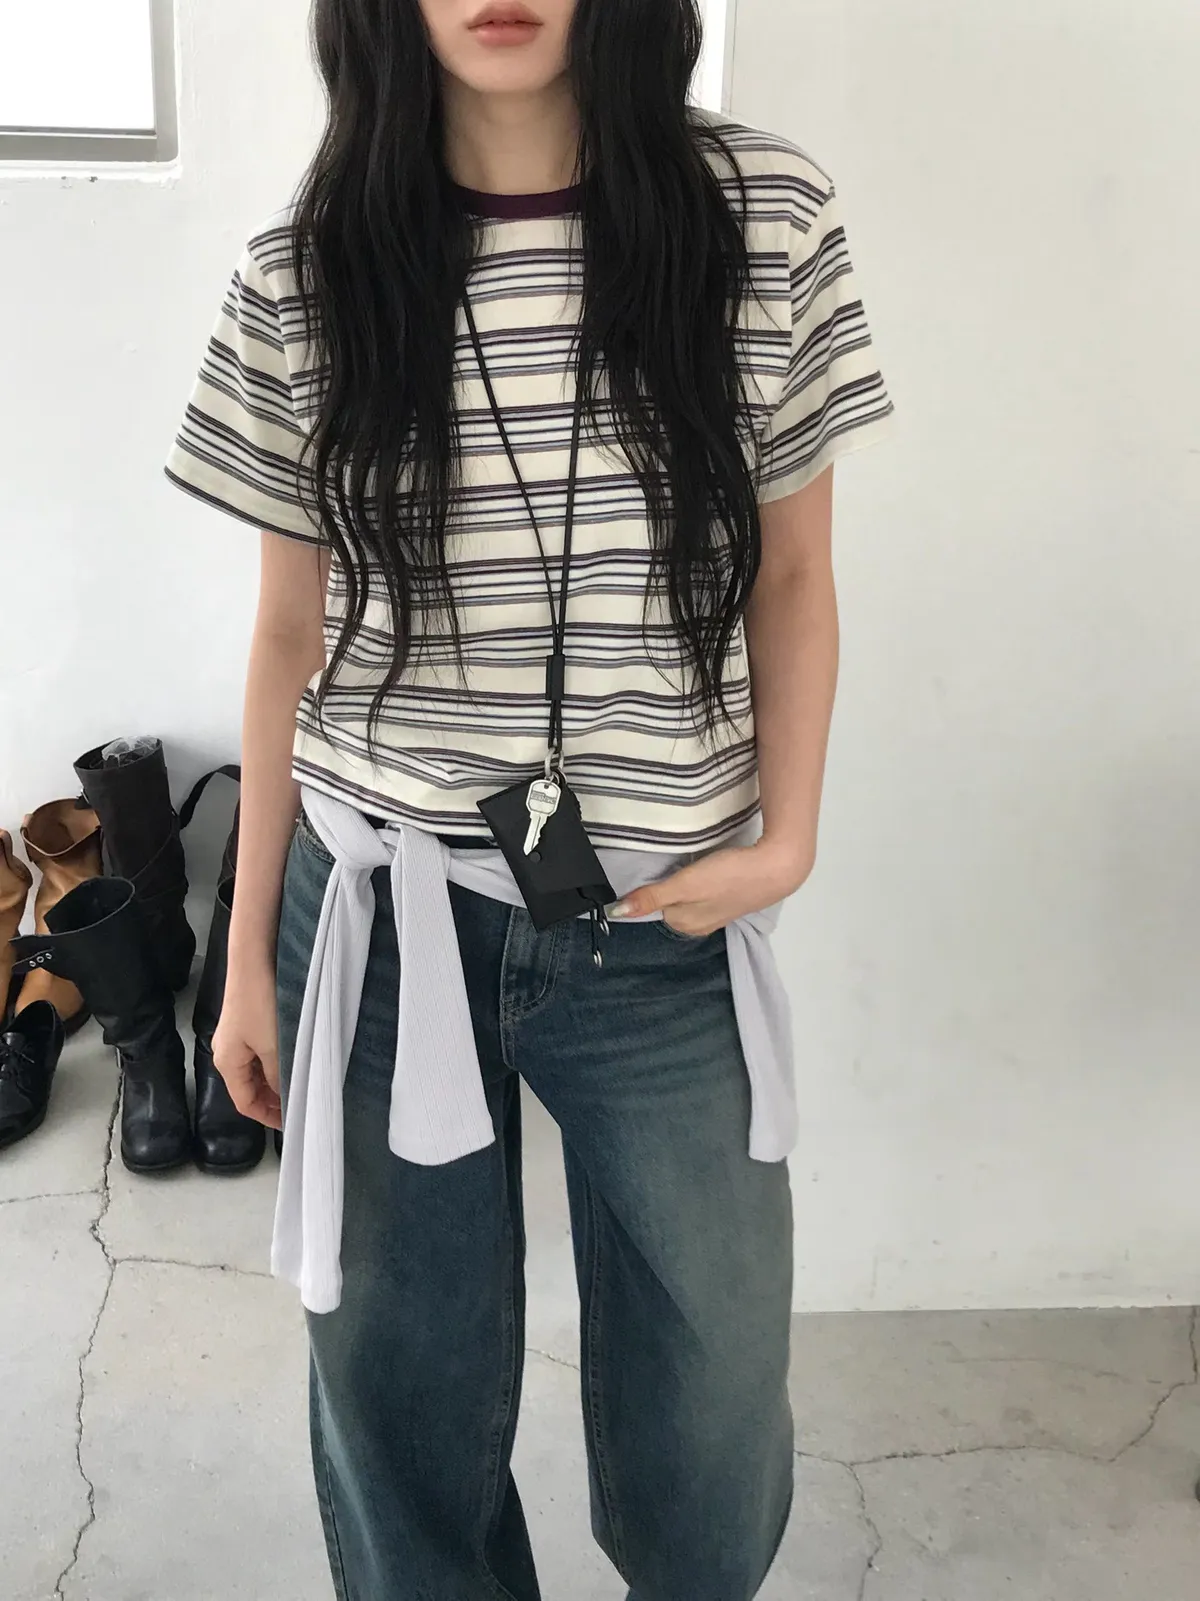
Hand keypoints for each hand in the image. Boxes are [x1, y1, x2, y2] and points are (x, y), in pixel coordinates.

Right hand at [212, 956, 282, 1129]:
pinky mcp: (246, 1022)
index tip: (292, 1124)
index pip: (244, 1103)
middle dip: (271, 1101)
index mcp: (227, 1063)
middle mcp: (226, 1052)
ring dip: (274, 1082)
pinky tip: (292, 1062)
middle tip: (300, 1107)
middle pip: (248, 1088)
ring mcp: (236, 1036)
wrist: (254, 959)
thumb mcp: (272, 1046)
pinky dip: (274, 1064)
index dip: (267, 1117)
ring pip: (255, 1071)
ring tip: (299, 1088)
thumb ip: (277, 1075)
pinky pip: (259, 1054)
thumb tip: (282, 1095)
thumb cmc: (261, 1004)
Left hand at [608, 834, 814, 937]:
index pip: (654, 904)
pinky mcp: (732, 900)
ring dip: (690, 881)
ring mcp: (717, 914)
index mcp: (684, 924)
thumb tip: (615, 913)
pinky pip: (707, 891)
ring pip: (689, 896)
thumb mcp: (685, 885)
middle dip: (672, 883)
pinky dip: (706, 880)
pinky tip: (714, 869)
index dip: (657, 884)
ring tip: (699, 864)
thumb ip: (651, 897)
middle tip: (684, 863)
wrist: (776, 867)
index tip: (667, 869)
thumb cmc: (729, 876)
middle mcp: (699, 925)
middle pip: (671, 901)